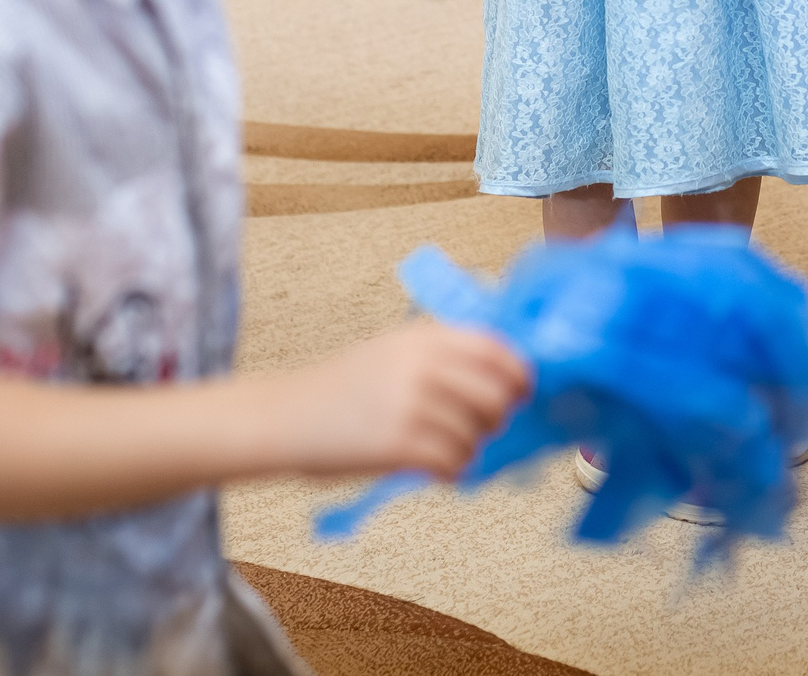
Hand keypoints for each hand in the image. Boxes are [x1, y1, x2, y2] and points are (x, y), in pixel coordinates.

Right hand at [286, 321, 529, 480]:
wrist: (286, 416)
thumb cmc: (342, 387)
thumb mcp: (393, 350)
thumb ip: (442, 355)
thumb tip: (504, 376)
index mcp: (423, 337)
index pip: (496, 349)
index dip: (518, 373)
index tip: (521, 391)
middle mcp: (422, 365)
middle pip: (497, 395)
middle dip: (497, 417)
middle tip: (482, 428)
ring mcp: (411, 404)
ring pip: (476, 435)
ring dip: (467, 448)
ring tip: (442, 449)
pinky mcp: (400, 444)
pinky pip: (454, 462)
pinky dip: (451, 471)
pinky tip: (433, 469)